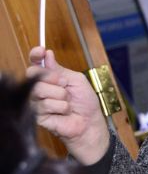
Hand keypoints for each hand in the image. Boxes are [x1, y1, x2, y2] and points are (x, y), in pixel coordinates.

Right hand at [27, 46, 109, 164]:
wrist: (89, 122)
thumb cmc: (85, 102)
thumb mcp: (77, 80)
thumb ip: (60, 69)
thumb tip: (47, 55)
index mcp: (50, 77)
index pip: (36, 63)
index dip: (35, 55)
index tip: (40, 51)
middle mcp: (41, 87)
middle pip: (32, 74)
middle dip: (51, 77)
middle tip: (64, 83)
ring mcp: (37, 101)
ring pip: (39, 89)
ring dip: (60, 94)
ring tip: (68, 102)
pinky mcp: (37, 115)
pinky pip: (45, 104)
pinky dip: (60, 106)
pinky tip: (64, 111)